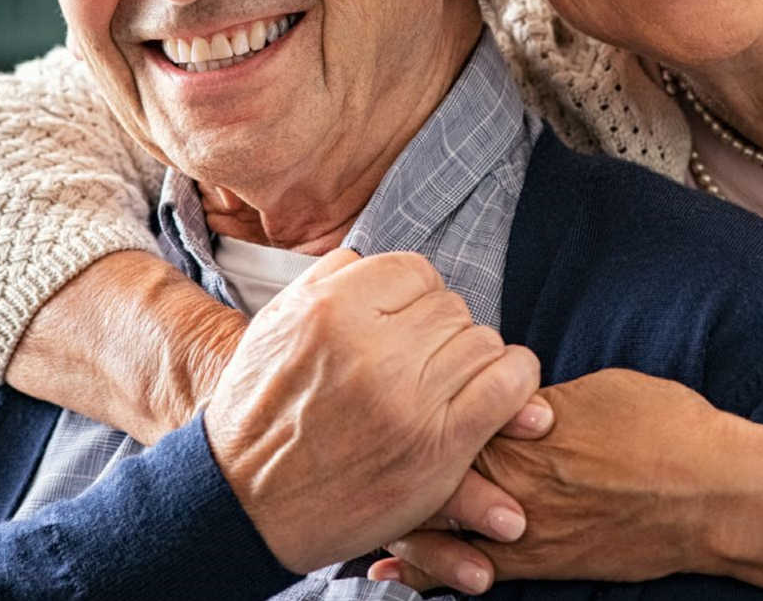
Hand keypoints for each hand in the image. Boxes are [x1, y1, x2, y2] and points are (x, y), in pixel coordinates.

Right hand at [204, 248, 539, 572]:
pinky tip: (507, 388)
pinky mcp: (438, 448)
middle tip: (421, 361)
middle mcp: (372, 348)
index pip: (415, 271)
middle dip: (441, 331)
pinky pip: (507, 385)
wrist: (245, 506)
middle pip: (451, 307)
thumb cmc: (261, 410)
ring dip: (473, 359)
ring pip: (482, 342)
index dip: (415, 297)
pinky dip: (517, 380)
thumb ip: (328, 277)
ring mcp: (408, 400)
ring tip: (448, 382)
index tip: (405, 323)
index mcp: (332, 308)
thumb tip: (373, 257)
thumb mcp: (276, 322)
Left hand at [371, 369, 736, 589]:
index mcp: (525, 423)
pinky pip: (472, 574)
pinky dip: (429, 574)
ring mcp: (526, 526)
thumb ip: (536, 396)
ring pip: (441, 522)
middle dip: (385, 460)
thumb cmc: (662, 425)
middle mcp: (516, 476)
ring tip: (348, 512)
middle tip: (340, 449)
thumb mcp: (593, 388)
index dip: (406, 405)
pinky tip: (392, 578)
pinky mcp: (543, 564)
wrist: (713, 492)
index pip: (446, 412)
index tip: (370, 392)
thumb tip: (501, 393)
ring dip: (394, 517)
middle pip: (431, 468)